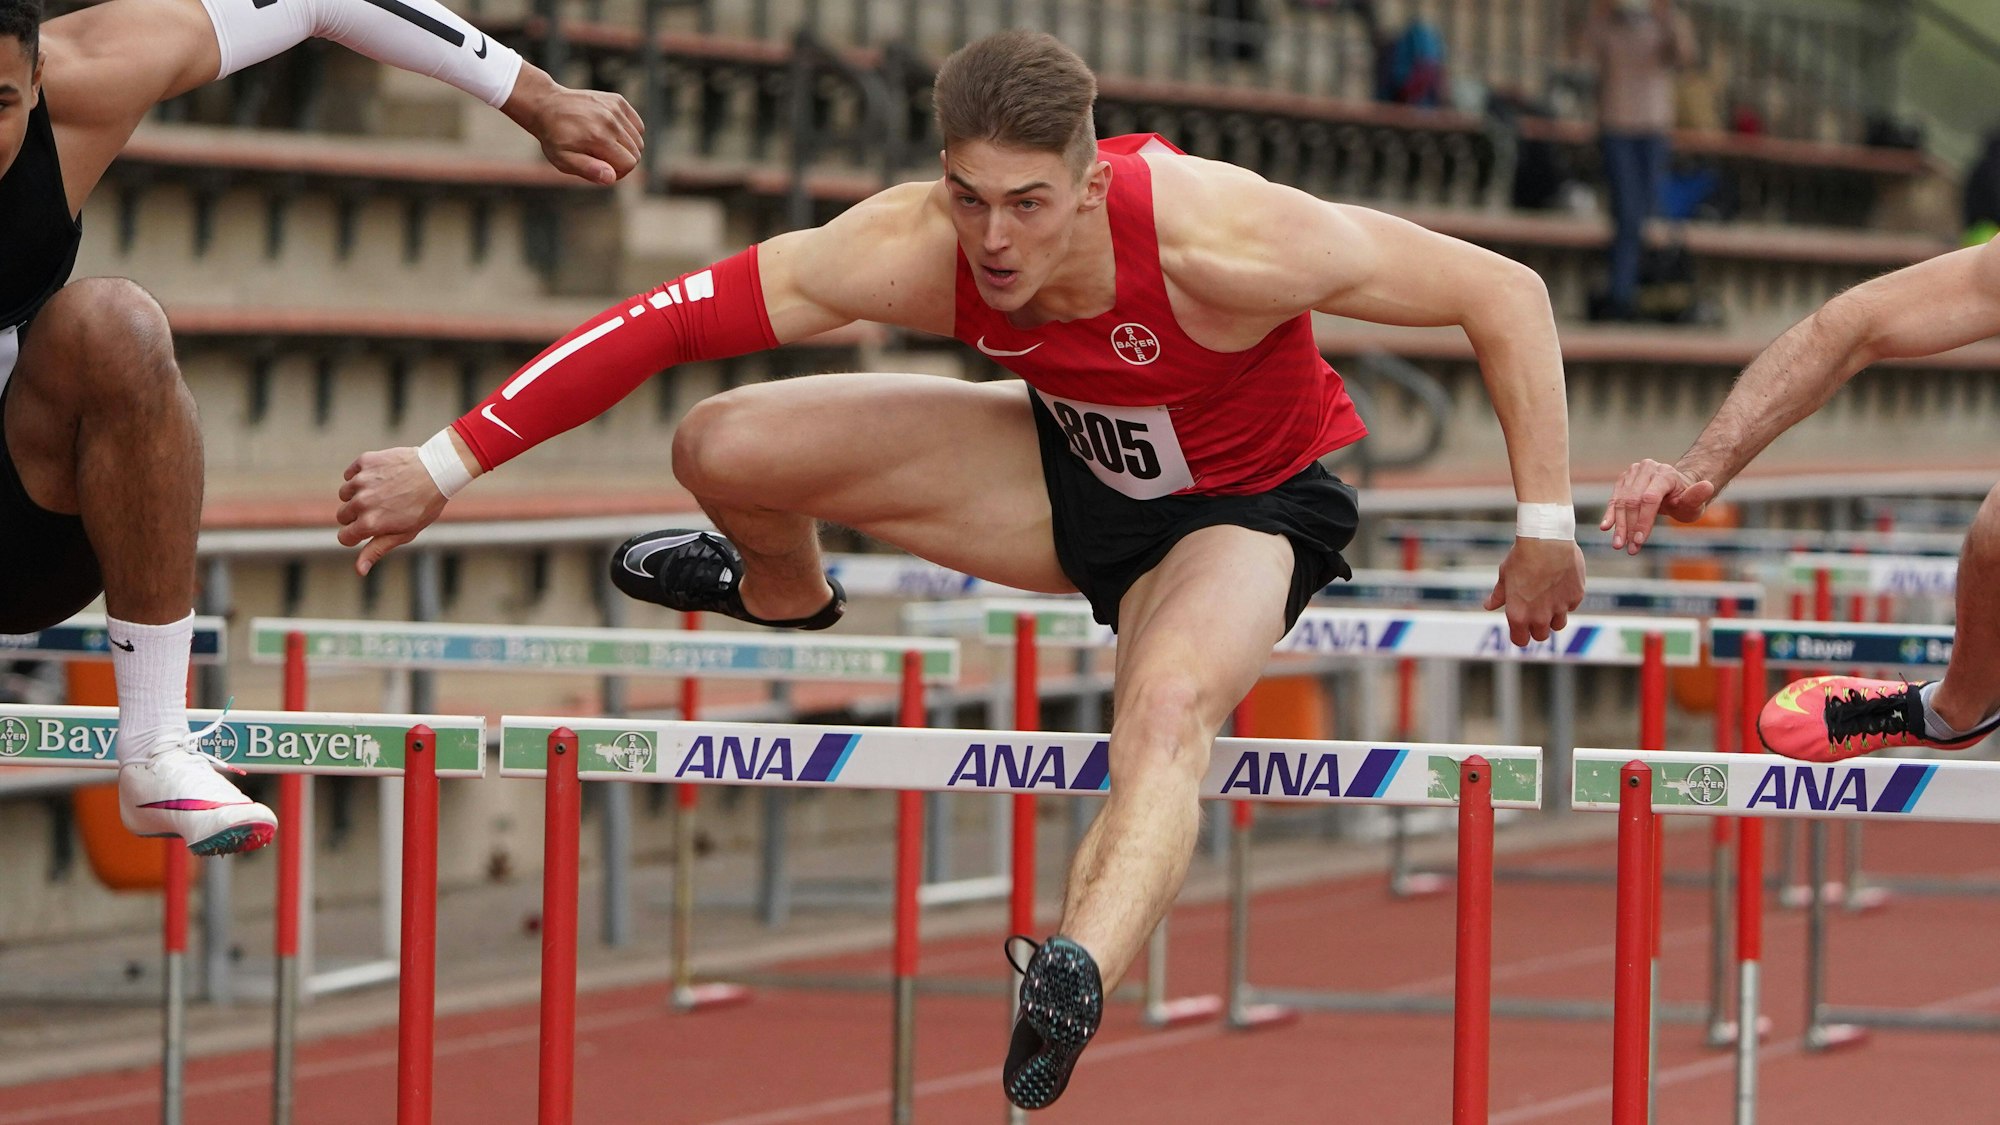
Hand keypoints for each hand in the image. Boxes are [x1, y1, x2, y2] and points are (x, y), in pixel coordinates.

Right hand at [337, 448, 448, 575]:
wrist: (438, 471)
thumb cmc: (425, 506)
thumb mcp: (405, 533)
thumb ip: (377, 549)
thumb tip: (359, 571)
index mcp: (369, 524)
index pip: (344, 537)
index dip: (355, 536)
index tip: (368, 530)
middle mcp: (361, 503)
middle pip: (342, 516)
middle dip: (356, 516)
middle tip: (380, 510)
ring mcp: (361, 481)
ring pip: (344, 494)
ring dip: (357, 495)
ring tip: (382, 493)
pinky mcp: (364, 462)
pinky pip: (350, 474)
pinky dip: (360, 476)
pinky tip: (381, 478)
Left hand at [505, 69, 645, 185]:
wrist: (546, 105)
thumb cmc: (554, 137)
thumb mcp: (563, 160)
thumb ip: (588, 170)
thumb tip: (611, 177)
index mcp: (598, 138)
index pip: (629, 164)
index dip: (619, 172)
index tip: (603, 169)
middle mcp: (610, 121)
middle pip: (636, 152)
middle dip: (622, 161)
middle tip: (602, 158)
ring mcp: (614, 108)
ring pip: (638, 139)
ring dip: (625, 147)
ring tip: (605, 145)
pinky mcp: (617, 100)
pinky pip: (637, 124)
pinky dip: (629, 132)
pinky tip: (612, 133)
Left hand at [1484, 538, 1586, 645]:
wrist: (1547, 539)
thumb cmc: (1522, 556)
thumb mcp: (1505, 575)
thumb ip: (1499, 595)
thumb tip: (1489, 605)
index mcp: (1518, 615)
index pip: (1520, 641)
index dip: (1520, 635)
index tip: (1520, 627)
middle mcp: (1539, 617)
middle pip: (1541, 636)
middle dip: (1537, 627)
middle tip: (1535, 611)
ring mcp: (1560, 608)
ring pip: (1558, 624)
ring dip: (1554, 617)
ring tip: (1548, 598)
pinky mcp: (1575, 597)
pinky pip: (1571, 606)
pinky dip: (1566, 599)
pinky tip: (1560, 583)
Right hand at [1598, 458, 1717, 553]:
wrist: (1676, 489)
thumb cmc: (1686, 499)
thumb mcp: (1695, 502)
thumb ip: (1697, 496)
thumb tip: (1707, 486)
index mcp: (1665, 473)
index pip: (1649, 499)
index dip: (1643, 521)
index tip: (1639, 541)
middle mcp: (1647, 469)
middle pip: (1633, 501)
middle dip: (1629, 527)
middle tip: (1629, 548)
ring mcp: (1633, 473)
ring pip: (1622, 502)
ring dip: (1619, 526)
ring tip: (1619, 545)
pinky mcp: (1623, 480)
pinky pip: (1614, 500)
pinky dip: (1611, 515)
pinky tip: (1606, 528)